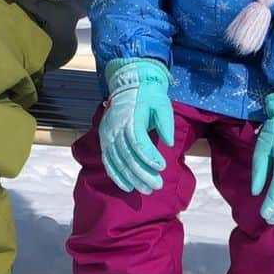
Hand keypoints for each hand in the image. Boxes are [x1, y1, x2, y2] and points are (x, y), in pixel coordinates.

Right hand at [99, 58, 174, 193]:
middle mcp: (115, 127)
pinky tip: (126, 186)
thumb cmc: (148, 95)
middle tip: (156, 186)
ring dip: (131, 177)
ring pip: (117, 160)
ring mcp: (108, 134)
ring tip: (145, 189)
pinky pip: (108, 160)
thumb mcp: (162, 103)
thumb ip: (165, 122)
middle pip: (127, 155)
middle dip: (142, 173)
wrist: (128, 84)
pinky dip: (116, 175)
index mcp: (130, 118)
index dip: (149, 156)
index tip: (162, 167)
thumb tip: (169, 143)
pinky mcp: (105, 139)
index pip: (138, 141)